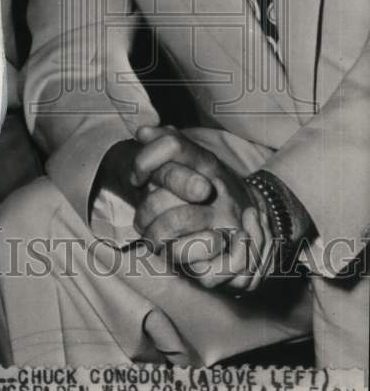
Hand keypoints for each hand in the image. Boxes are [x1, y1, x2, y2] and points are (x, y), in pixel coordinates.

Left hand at [130, 126, 264, 273]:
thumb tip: (142, 131)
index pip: (171, 145)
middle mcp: (217, 189)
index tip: (136, 179)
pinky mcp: (231, 254)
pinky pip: (189, 258)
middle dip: (143, 213)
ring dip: (155, 238)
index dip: (143, 161)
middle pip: (161, 196)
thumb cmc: (205, 192)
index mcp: (206, 163)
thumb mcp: (191, 163)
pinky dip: (176, 259)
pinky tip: (177, 254)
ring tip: (155, 240)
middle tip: (143, 222)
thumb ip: (165, 144)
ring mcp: (226, 221)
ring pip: (171, 226)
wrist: (253, 219)